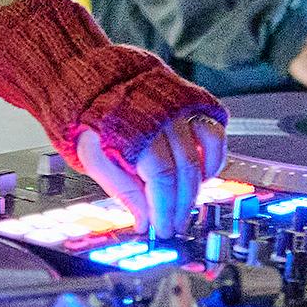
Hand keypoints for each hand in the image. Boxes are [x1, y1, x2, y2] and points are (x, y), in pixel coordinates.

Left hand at [78, 112, 225, 239]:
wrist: (95, 77)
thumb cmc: (92, 116)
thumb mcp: (92, 155)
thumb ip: (119, 188)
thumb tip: (143, 220)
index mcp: (135, 130)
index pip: (161, 179)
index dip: (164, 209)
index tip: (162, 229)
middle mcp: (163, 116)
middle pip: (184, 171)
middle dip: (181, 205)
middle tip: (174, 225)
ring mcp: (181, 108)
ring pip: (203, 153)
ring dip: (198, 186)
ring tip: (184, 203)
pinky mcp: (193, 102)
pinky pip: (215, 133)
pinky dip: (213, 157)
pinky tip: (200, 174)